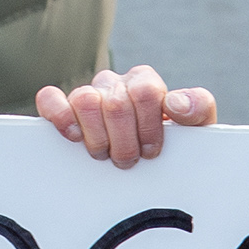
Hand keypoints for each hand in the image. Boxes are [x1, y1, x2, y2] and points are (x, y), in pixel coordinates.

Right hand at [36, 66, 213, 167]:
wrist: (150, 165)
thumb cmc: (169, 147)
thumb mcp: (194, 130)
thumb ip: (198, 108)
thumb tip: (174, 103)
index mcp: (144, 83)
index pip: (145, 91)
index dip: (148, 126)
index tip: (151, 151)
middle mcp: (115, 85)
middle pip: (115, 103)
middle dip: (124, 141)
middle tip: (128, 160)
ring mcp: (88, 96)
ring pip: (84, 99)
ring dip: (97, 137)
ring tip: (104, 154)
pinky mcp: (62, 109)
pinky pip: (50, 98)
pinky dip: (60, 116)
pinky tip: (74, 136)